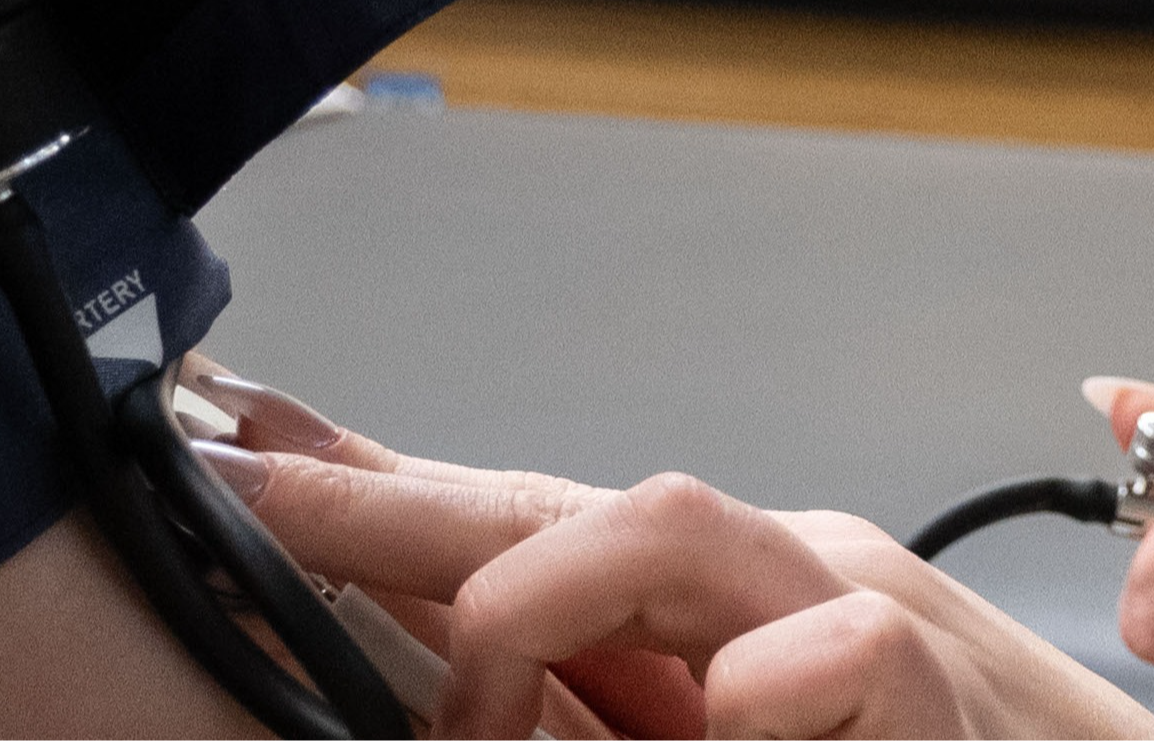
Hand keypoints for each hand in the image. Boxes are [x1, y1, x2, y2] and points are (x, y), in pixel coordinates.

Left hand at [181, 361, 1153, 740]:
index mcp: (713, 606)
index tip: (219, 442)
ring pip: (670, 522)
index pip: (517, 512)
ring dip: (539, 606)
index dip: (365, 478)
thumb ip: (581, 696)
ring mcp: (860, 617)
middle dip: (390, 495)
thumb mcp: (709, 734)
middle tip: (256, 501)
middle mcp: (781, 579)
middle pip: (561, 497)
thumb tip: (440, 667)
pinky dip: (754, 701)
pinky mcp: (934, 696)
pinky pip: (828, 654)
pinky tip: (726, 740)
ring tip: (477, 717)